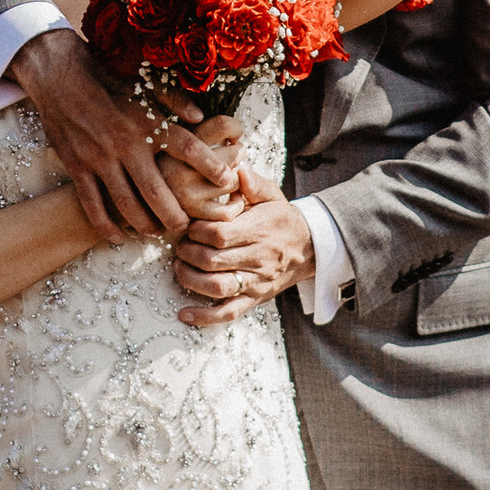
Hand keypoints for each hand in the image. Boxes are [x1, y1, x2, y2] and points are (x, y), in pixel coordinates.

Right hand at [14, 32, 232, 239]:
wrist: (60, 78)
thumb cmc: (109, 80)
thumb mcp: (145, 82)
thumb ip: (174, 99)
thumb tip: (200, 118)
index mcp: (146, 122)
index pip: (187, 148)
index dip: (210, 167)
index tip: (226, 180)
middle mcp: (125, 144)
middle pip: (157, 191)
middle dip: (175, 216)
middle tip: (187, 227)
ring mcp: (99, 159)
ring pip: (126, 204)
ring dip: (145, 224)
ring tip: (158, 232)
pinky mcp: (77, 168)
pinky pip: (93, 205)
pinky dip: (105, 225)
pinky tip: (118, 237)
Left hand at [173, 159, 315, 325]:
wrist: (309, 248)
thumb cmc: (282, 218)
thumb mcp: (272, 194)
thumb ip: (253, 183)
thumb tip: (236, 171)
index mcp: (258, 230)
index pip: (219, 234)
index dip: (196, 231)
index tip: (188, 225)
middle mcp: (258, 258)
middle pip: (212, 260)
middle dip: (187, 253)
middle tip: (179, 245)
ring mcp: (256, 282)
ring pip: (217, 287)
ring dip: (190, 279)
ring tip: (179, 267)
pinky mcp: (254, 299)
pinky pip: (229, 313)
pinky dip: (205, 317)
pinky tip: (185, 314)